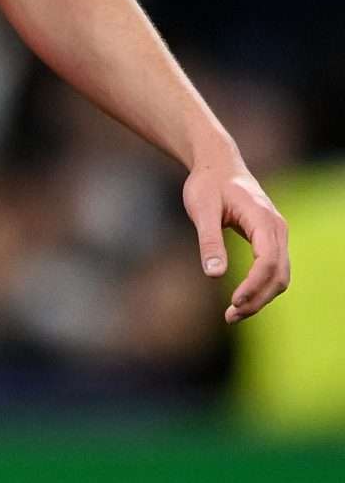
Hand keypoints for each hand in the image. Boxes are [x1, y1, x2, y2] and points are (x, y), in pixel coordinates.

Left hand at [185, 157, 289, 322]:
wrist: (218, 166)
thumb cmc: (207, 184)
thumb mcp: (202, 209)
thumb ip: (209, 240)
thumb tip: (214, 274)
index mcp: (263, 220)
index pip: (268, 261)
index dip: (253, 285)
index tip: (233, 302)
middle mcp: (277, 229)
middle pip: (279, 274)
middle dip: (258, 299)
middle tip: (230, 316)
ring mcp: (277, 235)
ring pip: (280, 276)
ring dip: (261, 298)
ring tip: (233, 314)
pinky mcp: (270, 240)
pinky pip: (273, 269)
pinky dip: (261, 287)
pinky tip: (241, 299)